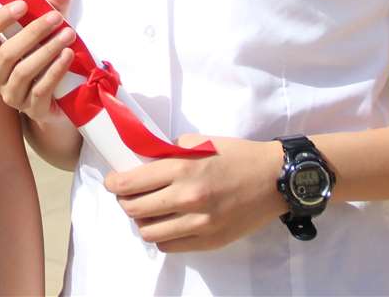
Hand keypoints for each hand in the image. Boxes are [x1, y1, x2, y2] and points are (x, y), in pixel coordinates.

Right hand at [0, 0, 78, 124]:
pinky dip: (55, 70)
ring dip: (47, 49)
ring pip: (24, 71)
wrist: (59, 103)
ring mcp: (12, 96)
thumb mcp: (47, 35)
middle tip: (56, 17)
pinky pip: (41, 89)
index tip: (22, 4)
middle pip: (7, 53)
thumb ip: (51, 12)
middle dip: (32, 32)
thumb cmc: (46, 61)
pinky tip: (68, 56)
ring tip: (68, 34)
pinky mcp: (32, 110)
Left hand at [105, 136, 285, 252]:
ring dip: (142, 222)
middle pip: (134, 209)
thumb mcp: (201, 143)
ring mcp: (199, 223)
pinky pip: (170, 246)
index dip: (114, 184)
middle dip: (125, 201)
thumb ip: (171, 152)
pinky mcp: (210, 241)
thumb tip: (146, 160)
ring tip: (147, 212)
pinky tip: (167, 224)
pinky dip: (162, 237)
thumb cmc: (238, 155)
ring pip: (149, 232)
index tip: (113, 182)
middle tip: (128, 196)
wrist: (275, 179)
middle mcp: (187, 198)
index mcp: (182, 169)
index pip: (131, 183)